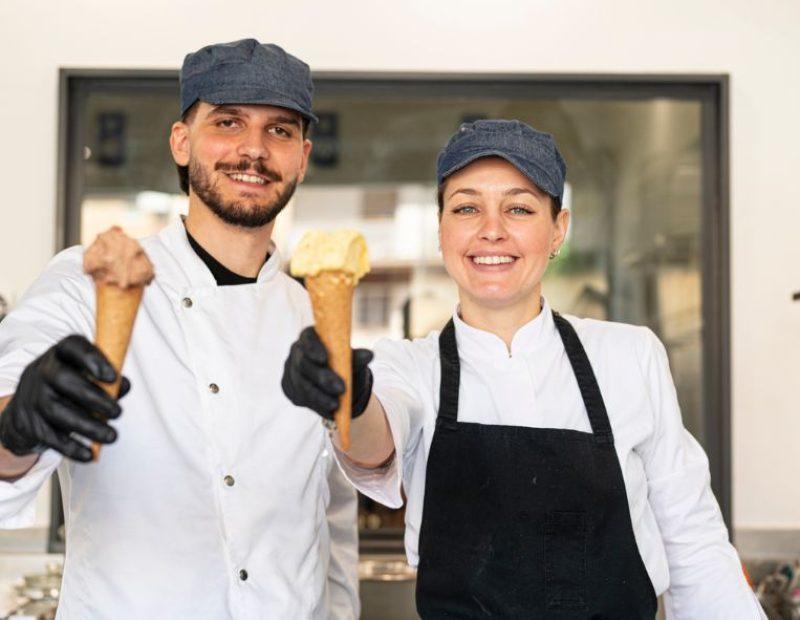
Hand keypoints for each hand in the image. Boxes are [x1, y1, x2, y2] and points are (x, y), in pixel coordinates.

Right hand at [0, 335, 128, 461]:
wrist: (27, 407)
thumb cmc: (68, 386)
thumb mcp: (86, 375)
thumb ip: (109, 379)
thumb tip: (124, 386)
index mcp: (61, 354)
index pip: (73, 347)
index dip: (92, 359)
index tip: (112, 376)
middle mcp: (43, 372)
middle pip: (64, 380)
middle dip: (94, 398)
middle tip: (118, 412)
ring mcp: (33, 397)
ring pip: (58, 411)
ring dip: (88, 426)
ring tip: (111, 436)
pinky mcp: (30, 424)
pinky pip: (50, 437)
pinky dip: (71, 448)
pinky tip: (89, 453)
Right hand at [282, 326, 372, 420]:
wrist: (341, 386)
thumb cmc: (346, 366)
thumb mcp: (353, 361)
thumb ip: (357, 358)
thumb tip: (369, 355)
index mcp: (311, 338)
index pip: (307, 338)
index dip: (312, 347)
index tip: (324, 358)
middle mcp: (297, 352)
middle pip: (304, 364)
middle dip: (322, 377)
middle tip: (340, 388)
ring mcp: (291, 371)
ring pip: (302, 385)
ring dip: (319, 396)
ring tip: (336, 405)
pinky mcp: (290, 388)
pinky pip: (301, 398)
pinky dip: (316, 405)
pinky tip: (329, 411)